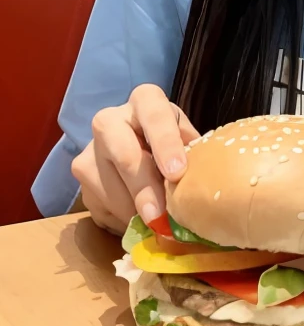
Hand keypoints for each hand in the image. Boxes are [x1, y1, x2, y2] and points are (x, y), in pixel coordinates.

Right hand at [71, 84, 199, 235]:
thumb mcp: (184, 138)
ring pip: (107, 186)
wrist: (136, 144)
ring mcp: (89, 148)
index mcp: (145, 101)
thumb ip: (191, 155)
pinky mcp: (80, 177)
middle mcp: (110, 119)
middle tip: (158, 216)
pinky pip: (99, 205)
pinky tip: (136, 221)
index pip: (154, 115)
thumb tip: (201, 187)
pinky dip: (120, 219)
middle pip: (124, 154)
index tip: (177, 173)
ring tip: (155, 224)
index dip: (166, 143)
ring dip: (132, 212)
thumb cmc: (170, 141)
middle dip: (142, 188)